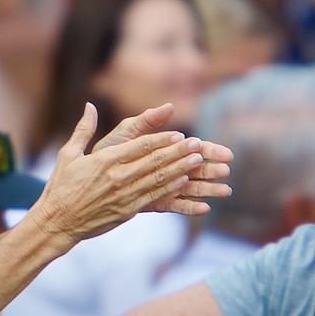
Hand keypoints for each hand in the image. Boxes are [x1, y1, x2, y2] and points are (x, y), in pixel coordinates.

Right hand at [31, 105, 224, 240]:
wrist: (57, 222)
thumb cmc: (61, 186)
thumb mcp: (68, 154)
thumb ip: (83, 129)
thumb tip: (89, 106)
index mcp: (105, 160)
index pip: (141, 146)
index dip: (163, 139)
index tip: (179, 134)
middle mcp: (117, 177)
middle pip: (155, 161)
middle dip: (179, 152)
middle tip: (198, 144)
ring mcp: (123, 195)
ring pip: (158, 179)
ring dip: (180, 169)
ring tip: (197, 160)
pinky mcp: (126, 210)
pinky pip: (153, 197)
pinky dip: (169, 189)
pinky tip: (183, 182)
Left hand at [93, 103, 233, 215]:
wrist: (88, 178)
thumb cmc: (108, 151)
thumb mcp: (127, 132)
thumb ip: (147, 120)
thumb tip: (169, 106)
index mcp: (163, 150)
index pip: (191, 149)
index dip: (207, 150)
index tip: (224, 153)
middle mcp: (166, 168)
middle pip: (195, 168)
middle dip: (211, 168)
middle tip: (226, 169)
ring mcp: (162, 186)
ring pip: (189, 188)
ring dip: (207, 188)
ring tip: (225, 190)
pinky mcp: (155, 202)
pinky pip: (175, 205)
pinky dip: (189, 207)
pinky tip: (204, 209)